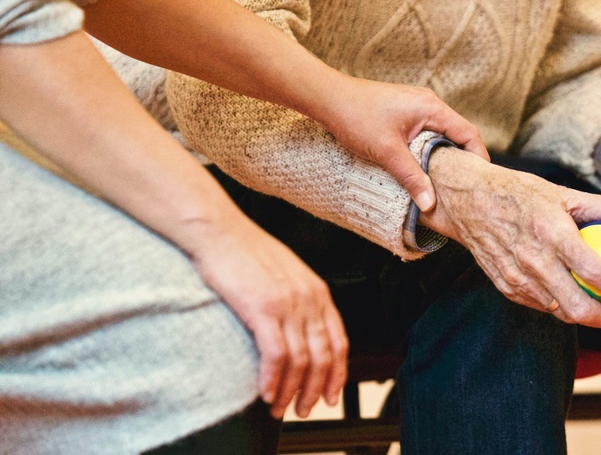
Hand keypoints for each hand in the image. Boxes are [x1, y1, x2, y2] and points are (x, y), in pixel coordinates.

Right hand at [186, 213, 348, 419]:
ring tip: (279, 408)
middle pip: (323, 357)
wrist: (219, 231)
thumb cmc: (246, 252)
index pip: (339, 342)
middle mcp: (309, 299)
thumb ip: (299, 300)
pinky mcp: (263, 308)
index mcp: (318, 291)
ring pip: (301, 361)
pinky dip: (272, 380)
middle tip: (302, 410)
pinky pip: (276, 355)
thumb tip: (299, 331)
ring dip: (290, 391)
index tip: (330, 395)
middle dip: (314, 390)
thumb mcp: (286, 274)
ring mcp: (288, 304)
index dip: (337, 374)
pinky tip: (265, 393)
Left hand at [318, 76, 488, 211]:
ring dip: (443, 157)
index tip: (480, 182)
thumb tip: (431, 204)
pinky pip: (426, 133)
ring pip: (440, 135)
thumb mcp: (387, 152)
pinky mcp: (404, 113)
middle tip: (465, 188)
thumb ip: (412, 178)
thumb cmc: (356, 117)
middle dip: (463, 161)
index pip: (468, 133)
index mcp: (432, 108)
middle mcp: (428, 104)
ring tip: (445, 183)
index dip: (478, 158)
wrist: (327, 98)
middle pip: (458, 134)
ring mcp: (416, 107)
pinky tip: (422, 168)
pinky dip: (429, 150)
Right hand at [420, 148, 600, 328]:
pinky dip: (561, 305)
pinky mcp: (506, 287)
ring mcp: (517, 278)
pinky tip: (572, 295)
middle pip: (579, 308)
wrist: (468, 200)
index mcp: (552, 233)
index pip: (596, 273)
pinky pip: (541, 305)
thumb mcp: (564, 193)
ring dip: (587, 315)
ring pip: (560, 312)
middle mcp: (534, 261)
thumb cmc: (519, 193)